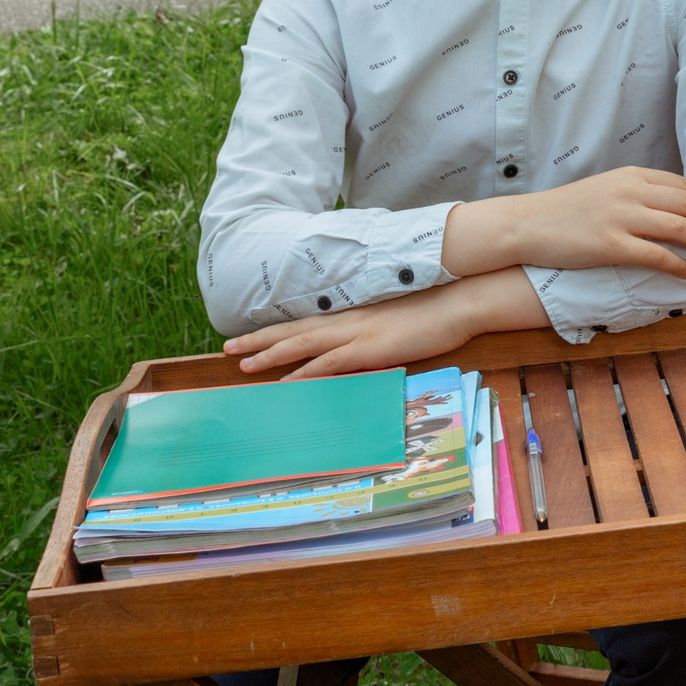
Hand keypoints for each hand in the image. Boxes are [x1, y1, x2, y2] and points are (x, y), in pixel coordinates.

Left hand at [225, 270, 546, 379]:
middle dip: (259, 341)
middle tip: (227, 351)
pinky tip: (285, 384)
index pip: (306, 322)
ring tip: (242, 366)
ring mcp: (356, 334)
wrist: (457, 301)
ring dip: (271, 356)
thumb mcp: (396, 317)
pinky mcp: (368, 349)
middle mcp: (347, 321)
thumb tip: (362, 341)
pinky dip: (304, 374)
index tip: (249, 338)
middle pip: (293, 331)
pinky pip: (328, 364)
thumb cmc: (434, 308)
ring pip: (302, 345)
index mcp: (353, 313)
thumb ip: (374, 328)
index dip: (276, 330)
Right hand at [445, 166, 685, 280]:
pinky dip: (677, 263)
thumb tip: (674, 205)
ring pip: (679, 227)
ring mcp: (621, 217)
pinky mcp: (609, 244)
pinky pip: (654, 255)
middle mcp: (632, 192)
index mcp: (633, 176)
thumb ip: (639, 193)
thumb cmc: (568, 210)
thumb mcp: (608, 189)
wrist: (528, 223)